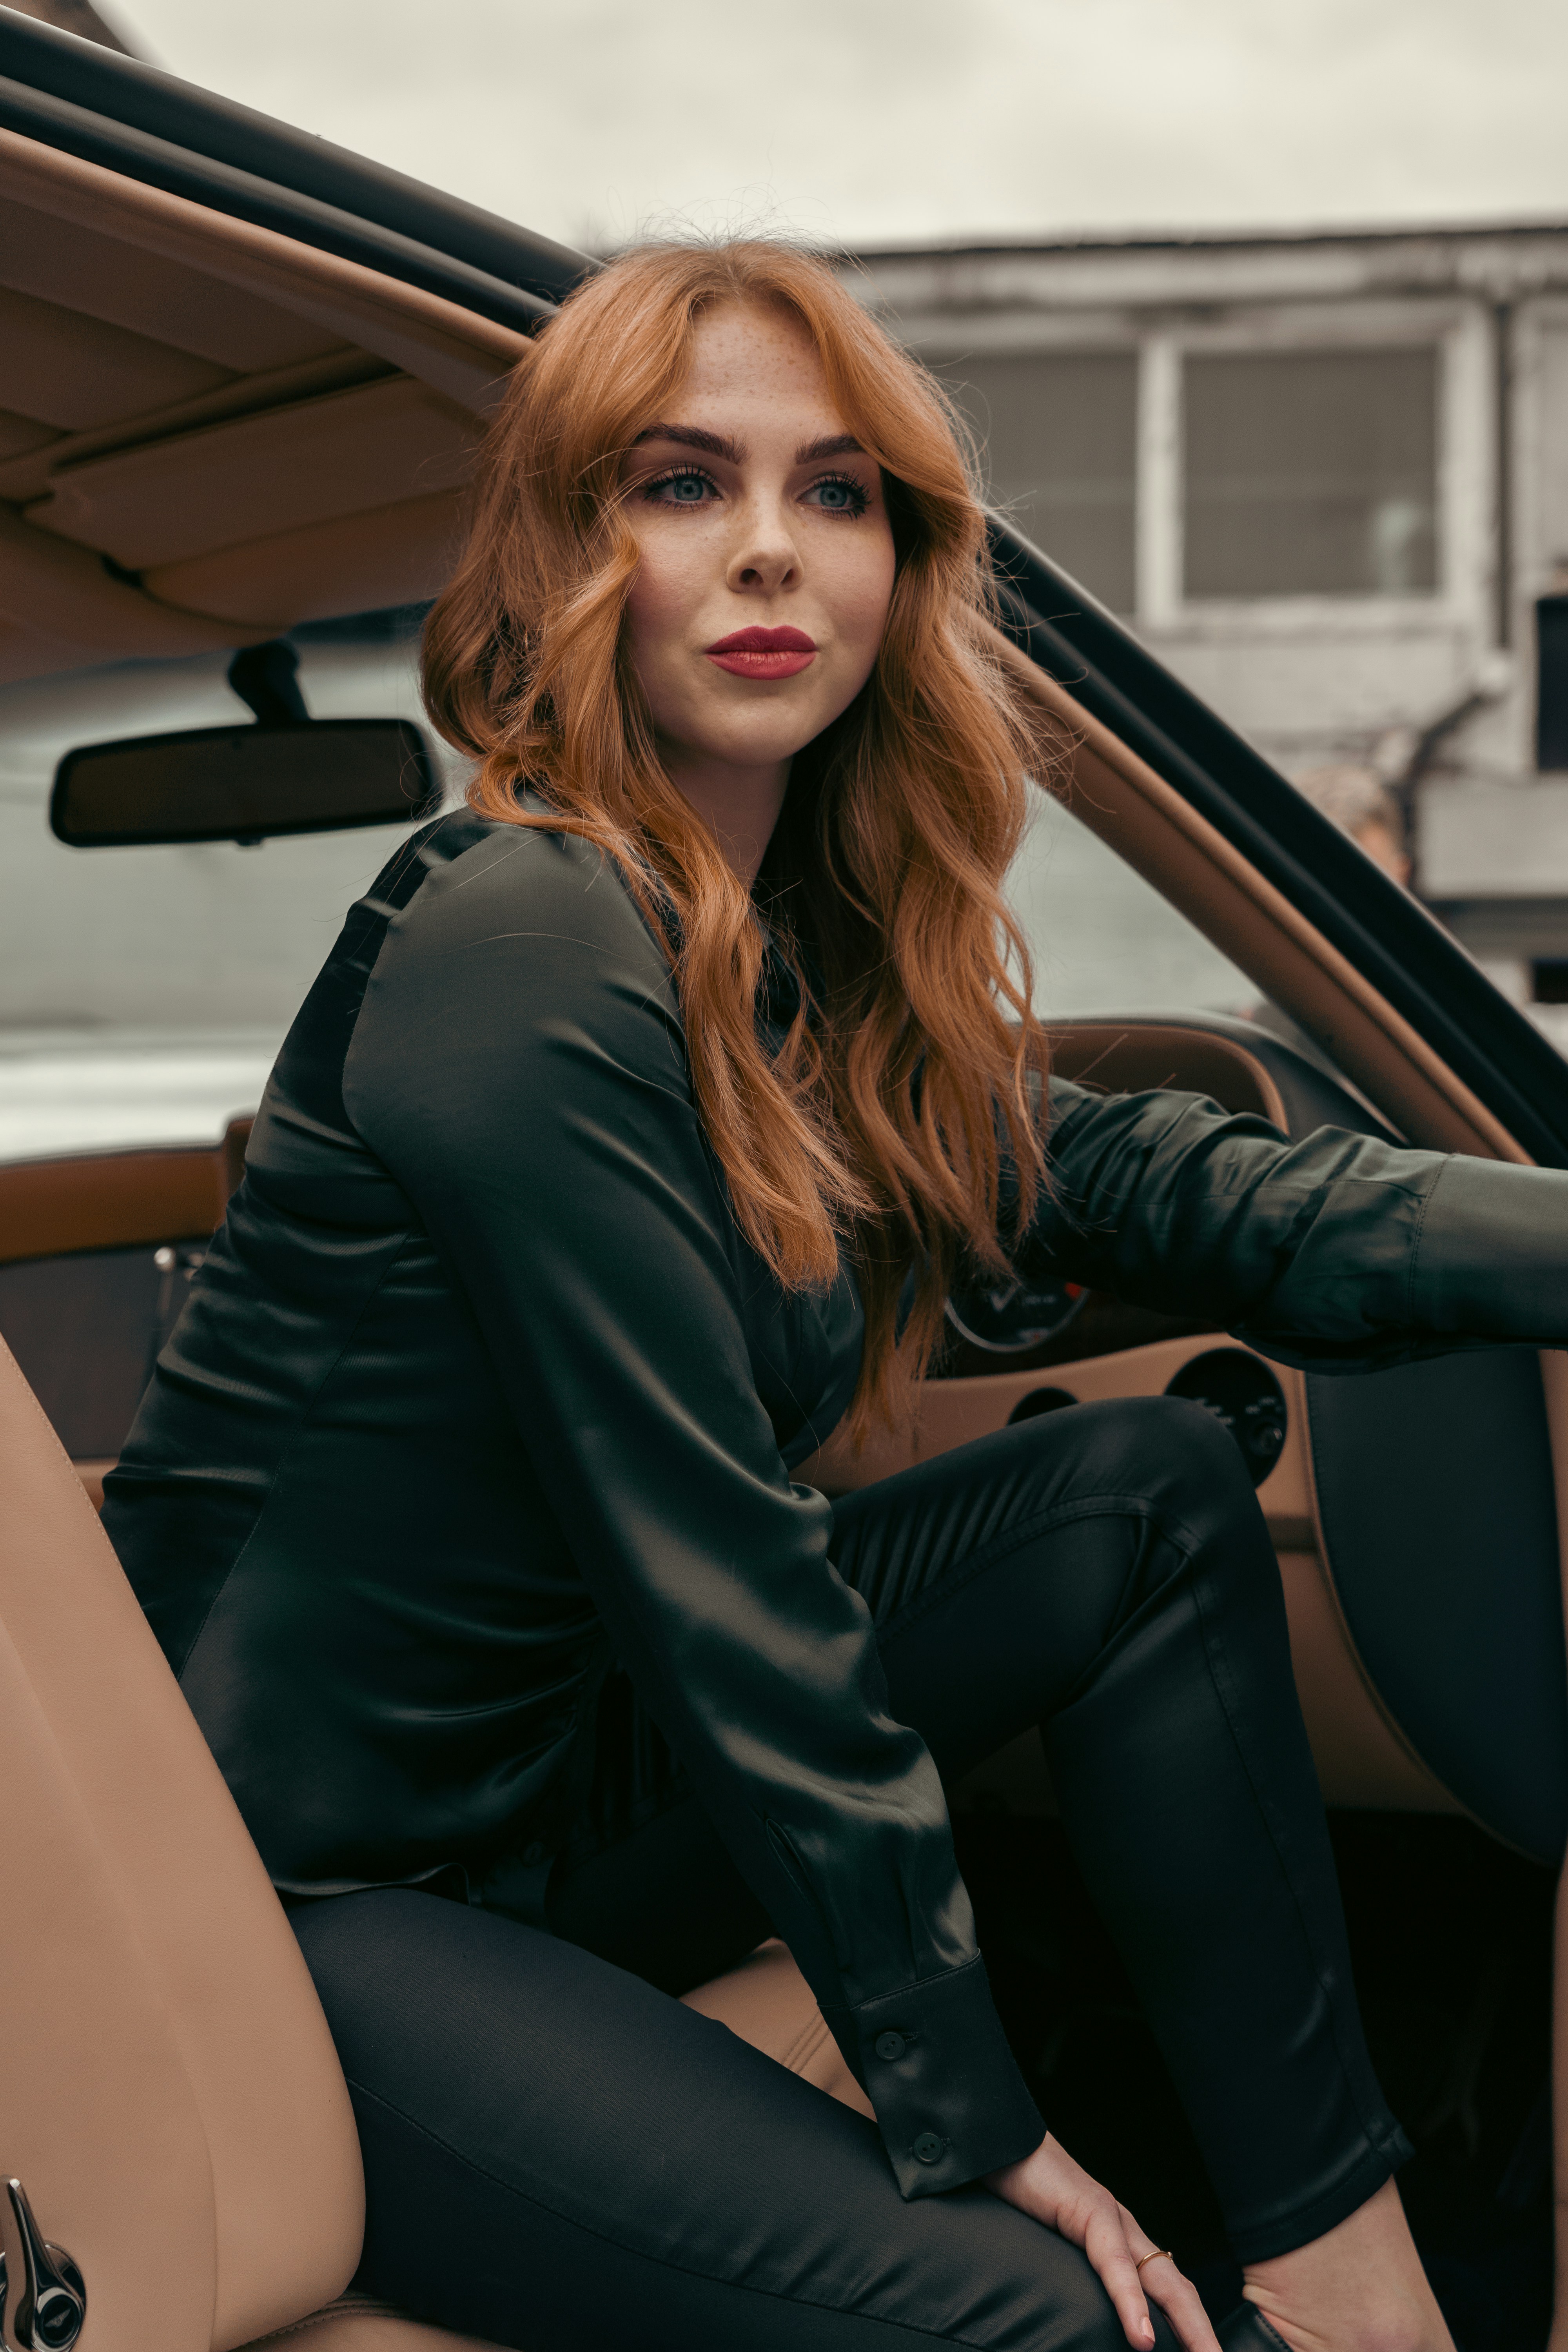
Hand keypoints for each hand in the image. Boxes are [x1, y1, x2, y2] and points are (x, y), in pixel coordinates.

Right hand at [985, 2133, 1220, 2351]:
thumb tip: (1080, 2324)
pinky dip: (1132, 2304)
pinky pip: (1115, 2263)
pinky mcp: (1090, 2209)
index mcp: (1124, 2243)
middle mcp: (1128, 2232)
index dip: (1193, 2329)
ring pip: (1163, 2281)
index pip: (1171, 2294)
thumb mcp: (1054, 2252)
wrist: (1001, 2139)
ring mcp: (1114, 2219)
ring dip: (1190, 2329)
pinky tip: (1143, 2338)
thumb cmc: (1022, 2196)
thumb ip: (1078, 2283)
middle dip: (1204, 2336)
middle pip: (1180, 2292)